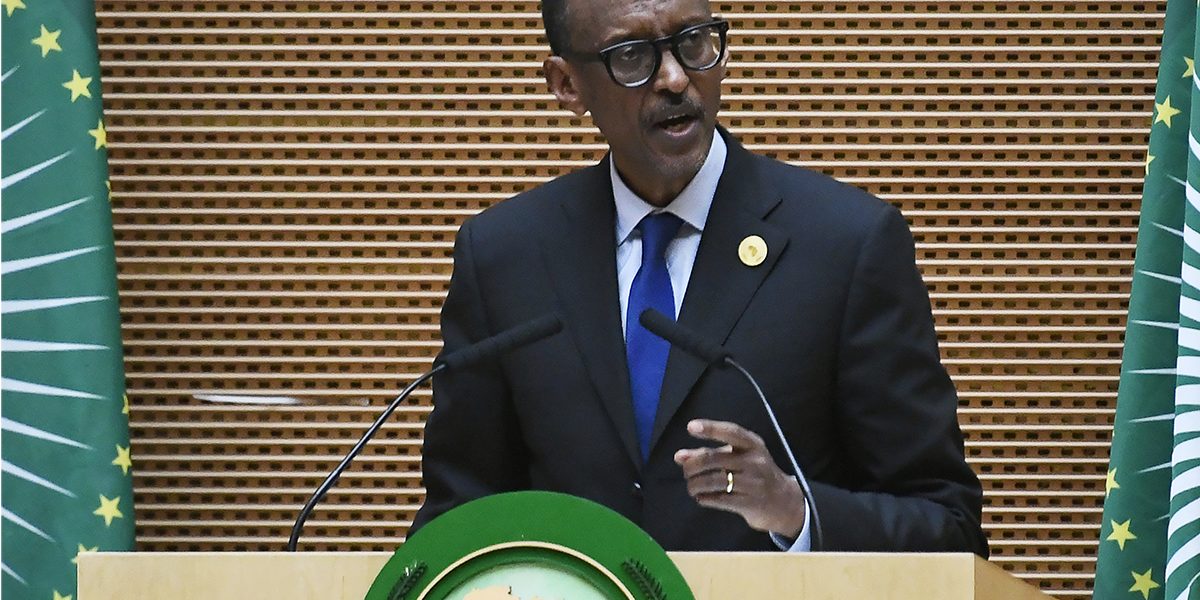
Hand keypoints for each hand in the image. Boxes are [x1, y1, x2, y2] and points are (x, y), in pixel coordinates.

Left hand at [673, 419, 805, 536]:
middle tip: (686, 471)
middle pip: (714, 459)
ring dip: (695, 484)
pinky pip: (719, 499)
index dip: (710, 428)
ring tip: (691, 486)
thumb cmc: (756, 475)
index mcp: (753, 445)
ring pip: (713, 480)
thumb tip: (680, 456)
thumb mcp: (740, 458)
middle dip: (693, 465)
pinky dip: (705, 498)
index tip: (691, 427)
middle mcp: (754, 461)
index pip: (730, 432)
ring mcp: (753, 483)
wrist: (785, 502)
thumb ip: (710, 454)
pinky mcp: (750, 503)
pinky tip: (701, 497)